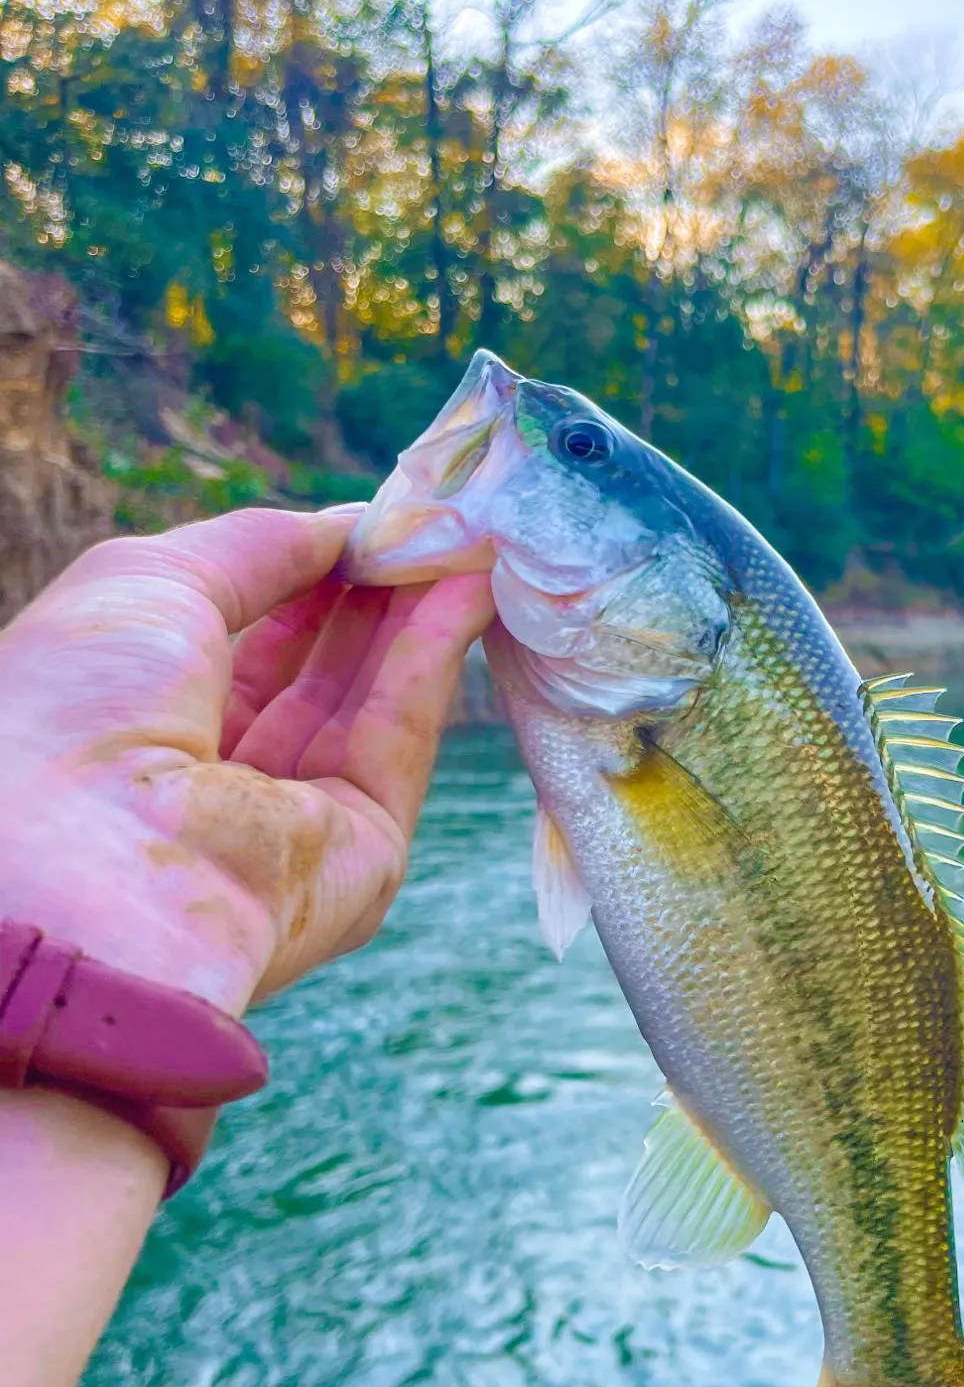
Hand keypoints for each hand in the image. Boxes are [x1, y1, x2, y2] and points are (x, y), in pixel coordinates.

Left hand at [0, 506, 494, 1014]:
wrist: (81, 866)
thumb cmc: (73, 709)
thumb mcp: (146, 584)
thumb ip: (254, 547)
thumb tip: (341, 529)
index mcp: (149, 729)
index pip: (253, 646)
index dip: (311, 576)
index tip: (368, 520)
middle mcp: (226, 782)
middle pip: (323, 672)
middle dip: (376, 591)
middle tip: (432, 522)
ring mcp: (301, 822)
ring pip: (373, 700)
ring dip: (418, 614)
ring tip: (463, 538)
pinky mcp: (367, 854)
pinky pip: (403, 736)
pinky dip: (436, 656)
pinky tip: (466, 588)